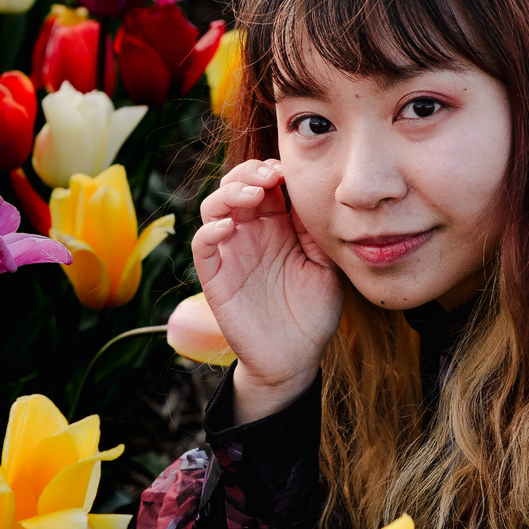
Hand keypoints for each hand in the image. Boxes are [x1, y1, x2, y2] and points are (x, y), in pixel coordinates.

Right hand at [193, 158, 343, 422]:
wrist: (296, 358)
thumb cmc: (313, 312)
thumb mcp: (325, 265)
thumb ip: (314, 232)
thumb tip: (307, 194)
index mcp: (277, 226)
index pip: (265, 184)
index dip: (272, 170)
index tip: (289, 171)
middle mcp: (251, 234)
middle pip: (236, 186)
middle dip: (249, 173)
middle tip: (270, 176)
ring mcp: (231, 254)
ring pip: (214, 207)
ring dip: (229, 193)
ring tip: (252, 195)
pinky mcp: (215, 277)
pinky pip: (202, 245)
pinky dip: (210, 230)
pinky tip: (229, 227)